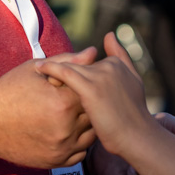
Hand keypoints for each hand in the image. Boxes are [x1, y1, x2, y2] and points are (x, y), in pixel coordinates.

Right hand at [0, 49, 96, 168]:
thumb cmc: (8, 91)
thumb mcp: (36, 70)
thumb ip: (67, 62)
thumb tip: (93, 52)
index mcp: (64, 103)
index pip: (91, 92)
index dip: (84, 86)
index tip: (74, 84)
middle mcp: (66, 128)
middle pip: (93, 115)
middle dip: (87, 106)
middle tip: (73, 100)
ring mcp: (61, 148)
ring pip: (90, 136)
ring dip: (85, 126)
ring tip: (71, 115)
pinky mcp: (55, 162)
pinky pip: (80, 154)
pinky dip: (77, 143)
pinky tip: (65, 132)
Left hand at [34, 33, 154, 157]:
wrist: (136, 137)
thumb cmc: (132, 118)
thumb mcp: (130, 86)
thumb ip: (120, 64)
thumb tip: (109, 37)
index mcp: (117, 64)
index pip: (88, 60)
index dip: (74, 68)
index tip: (59, 75)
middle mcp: (109, 65)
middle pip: (78, 62)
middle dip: (63, 67)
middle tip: (45, 74)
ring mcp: (100, 76)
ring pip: (71, 65)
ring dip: (54, 68)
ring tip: (38, 74)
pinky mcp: (91, 88)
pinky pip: (65, 73)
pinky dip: (51, 68)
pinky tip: (40, 69)